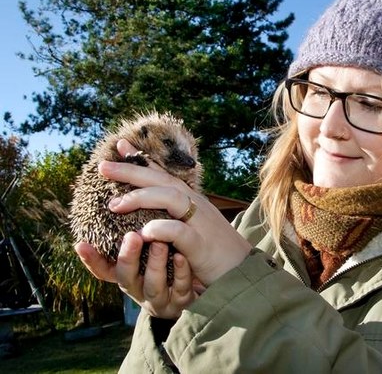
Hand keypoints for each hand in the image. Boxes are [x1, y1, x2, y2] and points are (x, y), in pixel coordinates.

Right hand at [75, 232, 199, 318]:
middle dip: (127, 257)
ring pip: (154, 285)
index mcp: (129, 275)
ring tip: (161, 242)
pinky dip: (181, 272)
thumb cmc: (169, 266)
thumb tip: (117, 198)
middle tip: (132, 235)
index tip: (81, 244)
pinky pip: (181, 288)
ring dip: (155, 263)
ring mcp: (161, 297)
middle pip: (127, 277)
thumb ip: (134, 233)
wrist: (200, 288)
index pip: (104, 270)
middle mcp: (140, 288)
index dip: (91, 260)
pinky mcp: (183, 300)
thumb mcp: (148, 251)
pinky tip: (182, 256)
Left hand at [100, 139, 250, 290]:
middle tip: (103, 166)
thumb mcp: (193, 228)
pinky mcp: (201, 244)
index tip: (121, 145)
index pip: (164, 174)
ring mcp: (200, 222)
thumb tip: (149, 210)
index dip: (142, 160)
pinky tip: (144, 231)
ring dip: (141, 197)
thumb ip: (174, 216)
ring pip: (171, 198)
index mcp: (192, 200)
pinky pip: (180, 231)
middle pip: (162, 180)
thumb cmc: (213, 251)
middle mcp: (196, 205)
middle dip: (132, 171)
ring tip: (115, 204)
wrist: (242, 272)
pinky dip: (161, 229)